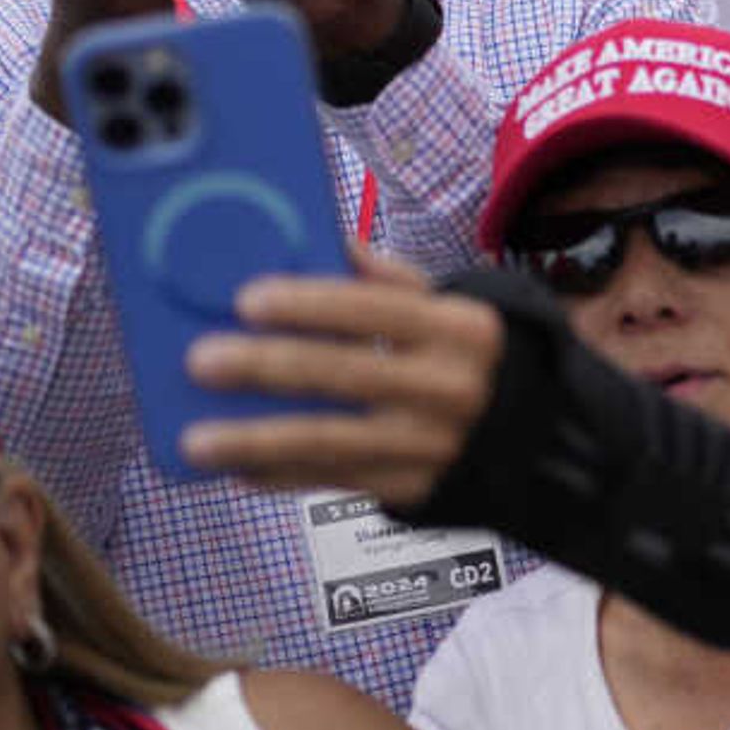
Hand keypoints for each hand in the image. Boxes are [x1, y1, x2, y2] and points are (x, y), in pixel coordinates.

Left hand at [180, 250, 501, 500]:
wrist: (532, 440)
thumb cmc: (467, 361)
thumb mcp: (450, 311)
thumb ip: (391, 280)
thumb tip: (333, 241)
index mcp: (459, 329)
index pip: (376, 308)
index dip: (309, 303)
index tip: (247, 299)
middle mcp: (450, 387)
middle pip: (345, 372)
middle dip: (267, 366)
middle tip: (202, 360)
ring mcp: (431, 445)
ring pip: (330, 440)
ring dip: (256, 438)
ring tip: (197, 439)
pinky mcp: (413, 489)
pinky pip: (333, 482)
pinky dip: (280, 476)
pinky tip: (236, 469)